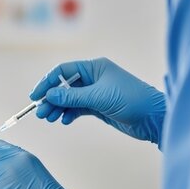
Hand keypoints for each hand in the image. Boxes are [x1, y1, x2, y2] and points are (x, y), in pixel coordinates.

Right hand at [30, 57, 164, 143]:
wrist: (154, 118)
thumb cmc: (131, 100)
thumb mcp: (99, 97)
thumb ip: (72, 97)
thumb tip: (49, 95)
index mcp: (94, 67)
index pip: (62, 71)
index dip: (47, 82)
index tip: (36, 96)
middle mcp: (93, 78)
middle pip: (63, 86)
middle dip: (51, 99)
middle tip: (41, 112)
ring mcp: (95, 92)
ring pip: (69, 99)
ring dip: (58, 108)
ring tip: (49, 118)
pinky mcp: (99, 106)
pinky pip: (77, 108)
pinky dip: (69, 114)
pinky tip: (64, 121)